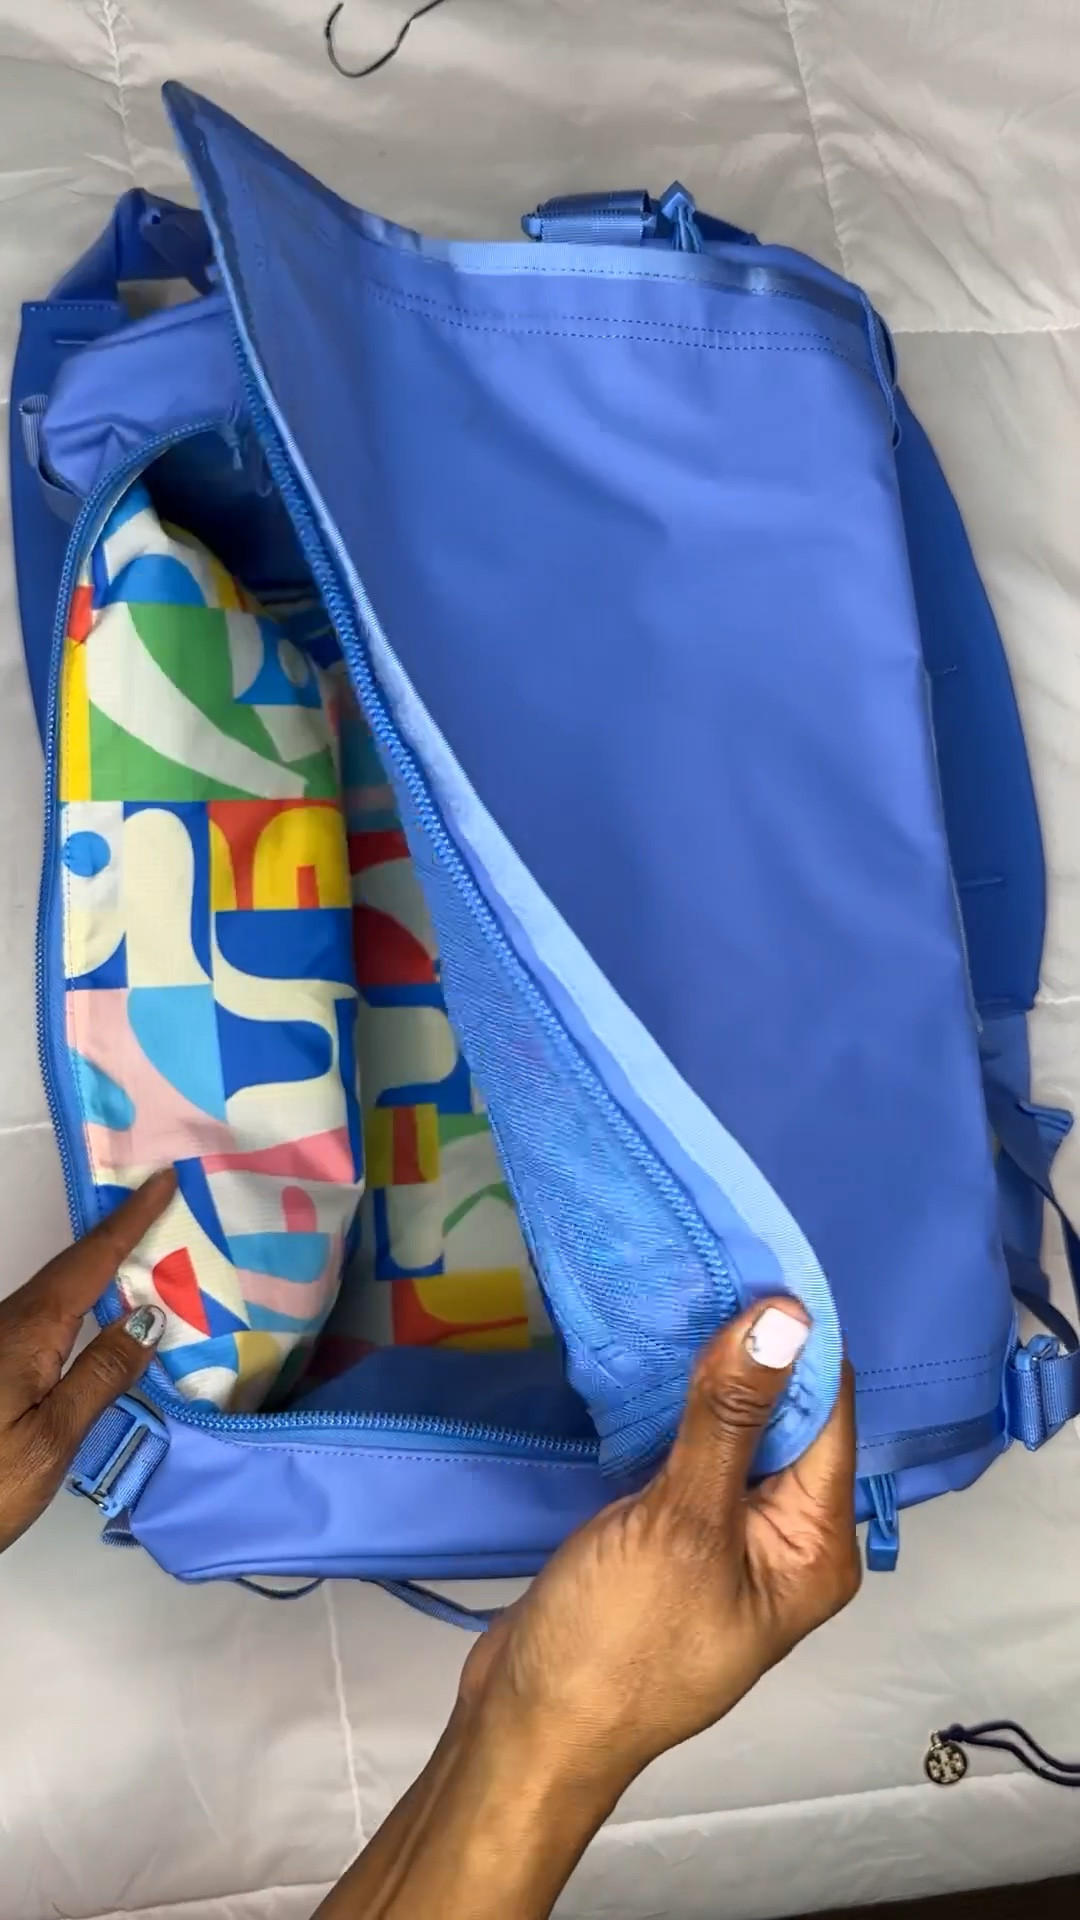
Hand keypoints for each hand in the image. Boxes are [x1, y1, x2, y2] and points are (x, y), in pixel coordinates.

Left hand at [0, 1169, 175, 1553]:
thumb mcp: (52, 1439)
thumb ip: (102, 1376)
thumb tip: (149, 1319)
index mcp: (27, 1332)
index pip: (89, 1262)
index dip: (129, 1221)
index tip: (162, 1180)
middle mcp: (6, 1327)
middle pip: (69, 1271)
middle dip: (115, 1238)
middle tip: (162, 1211)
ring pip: (54, 1297)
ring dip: (97, 1274)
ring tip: (144, 1262)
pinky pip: (42, 1321)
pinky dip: (78, 1306)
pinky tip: (95, 1323)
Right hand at [319, 1298, 859, 1919]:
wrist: (530, 1726)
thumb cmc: (618, 1640)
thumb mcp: (680, 1520)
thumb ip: (730, 1415)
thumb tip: (784, 1316)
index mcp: (816, 1545)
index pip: (829, 1412)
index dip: (796, 1337)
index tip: (751, 1259)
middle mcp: (785, 1539)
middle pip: (785, 1418)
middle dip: (750, 1350)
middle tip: (702, 1264)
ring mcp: (725, 1538)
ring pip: (732, 1432)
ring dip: (706, 1376)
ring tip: (674, 1293)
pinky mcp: (671, 1535)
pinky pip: (689, 1454)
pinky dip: (673, 1412)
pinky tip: (645, 1362)